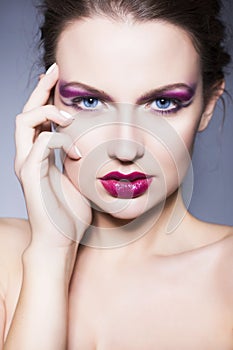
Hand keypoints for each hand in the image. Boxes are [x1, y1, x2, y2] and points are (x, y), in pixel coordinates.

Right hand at [15, 63, 91, 249]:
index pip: (37, 118)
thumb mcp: (77, 177)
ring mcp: (26, 166)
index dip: (45, 95)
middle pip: (26, 112)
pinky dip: (60, 140)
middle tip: (56, 71)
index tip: (60, 78)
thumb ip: (75, 157)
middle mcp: (28, 157)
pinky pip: (39, 145)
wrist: (61, 239)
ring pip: (23, 122)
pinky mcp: (31, 176)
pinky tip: (77, 151)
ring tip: (70, 117)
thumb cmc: (70, 211)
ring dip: (48, 113)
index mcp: (39, 156)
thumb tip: (86, 141)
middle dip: (41, 89)